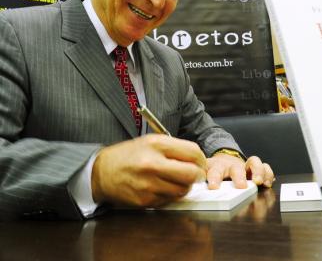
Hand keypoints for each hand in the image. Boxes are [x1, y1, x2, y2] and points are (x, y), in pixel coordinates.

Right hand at [91, 134, 206, 206]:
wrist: (102, 171)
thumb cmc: (129, 155)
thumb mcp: (151, 141)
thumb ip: (174, 148)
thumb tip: (197, 159)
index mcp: (156, 144)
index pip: (192, 152)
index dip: (201, 159)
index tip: (200, 162)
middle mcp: (153, 163)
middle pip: (191, 174)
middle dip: (198, 175)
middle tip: (196, 175)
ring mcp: (148, 184)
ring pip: (182, 190)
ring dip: (185, 186)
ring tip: (177, 180)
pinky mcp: (145, 200)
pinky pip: (169, 200)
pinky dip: (171, 195)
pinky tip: (163, 187)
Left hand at [206, 154, 273, 189]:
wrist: (223, 160)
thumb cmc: (214, 172)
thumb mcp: (205, 176)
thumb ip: (203, 186)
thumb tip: (200, 201)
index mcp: (217, 167)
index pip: (214, 171)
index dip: (214, 178)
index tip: (213, 187)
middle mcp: (232, 165)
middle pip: (236, 168)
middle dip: (239, 177)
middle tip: (241, 186)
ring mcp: (245, 166)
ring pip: (254, 162)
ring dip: (258, 172)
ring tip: (259, 182)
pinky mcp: (256, 169)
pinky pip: (265, 167)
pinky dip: (268, 174)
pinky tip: (267, 183)